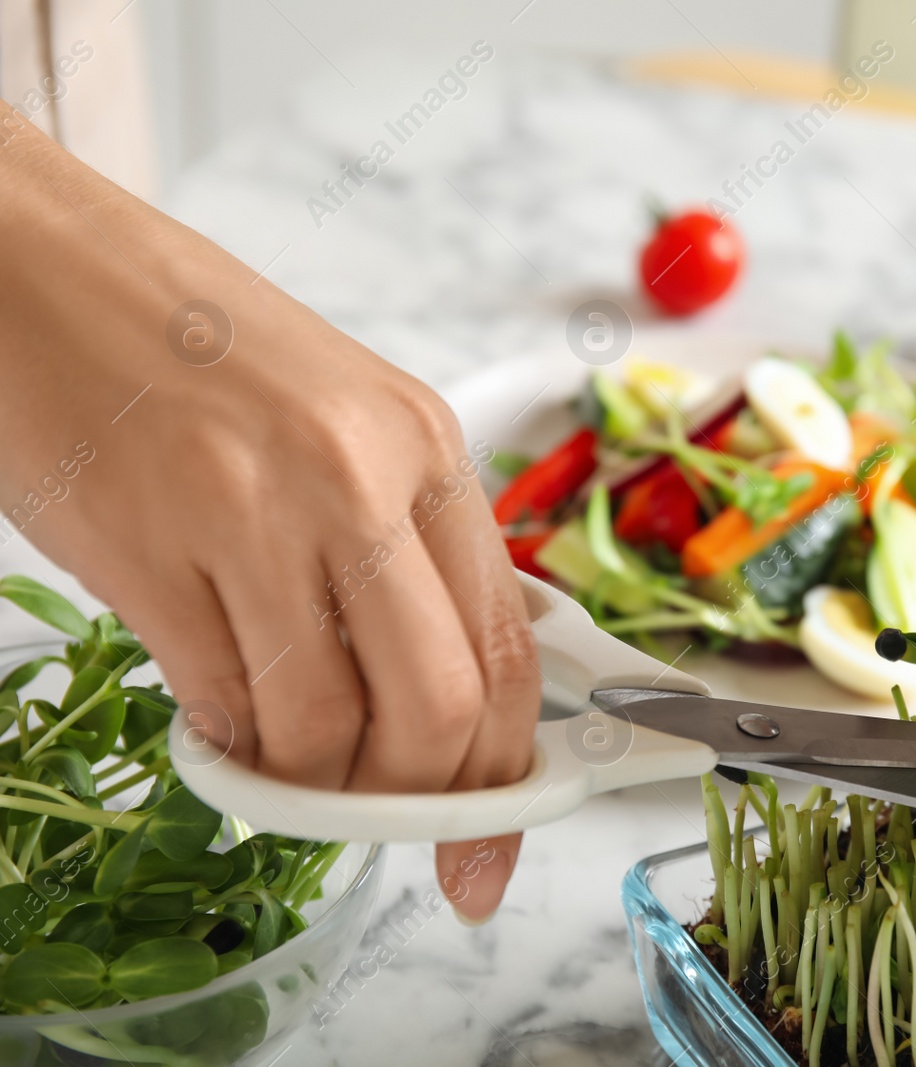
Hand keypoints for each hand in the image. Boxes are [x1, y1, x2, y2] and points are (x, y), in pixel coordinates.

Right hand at [0, 106, 536, 919]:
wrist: (38, 268)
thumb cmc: (195, 351)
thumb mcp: (347, 426)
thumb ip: (406, 550)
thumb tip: (446, 705)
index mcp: (429, 448)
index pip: (509, 648)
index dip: (506, 774)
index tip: (485, 851)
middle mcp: (363, 479)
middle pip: (440, 708)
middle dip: (410, 797)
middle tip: (367, 811)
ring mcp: (257, 511)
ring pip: (325, 726)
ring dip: (303, 776)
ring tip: (272, 746)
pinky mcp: (150, 546)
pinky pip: (221, 703)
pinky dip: (229, 743)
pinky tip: (216, 714)